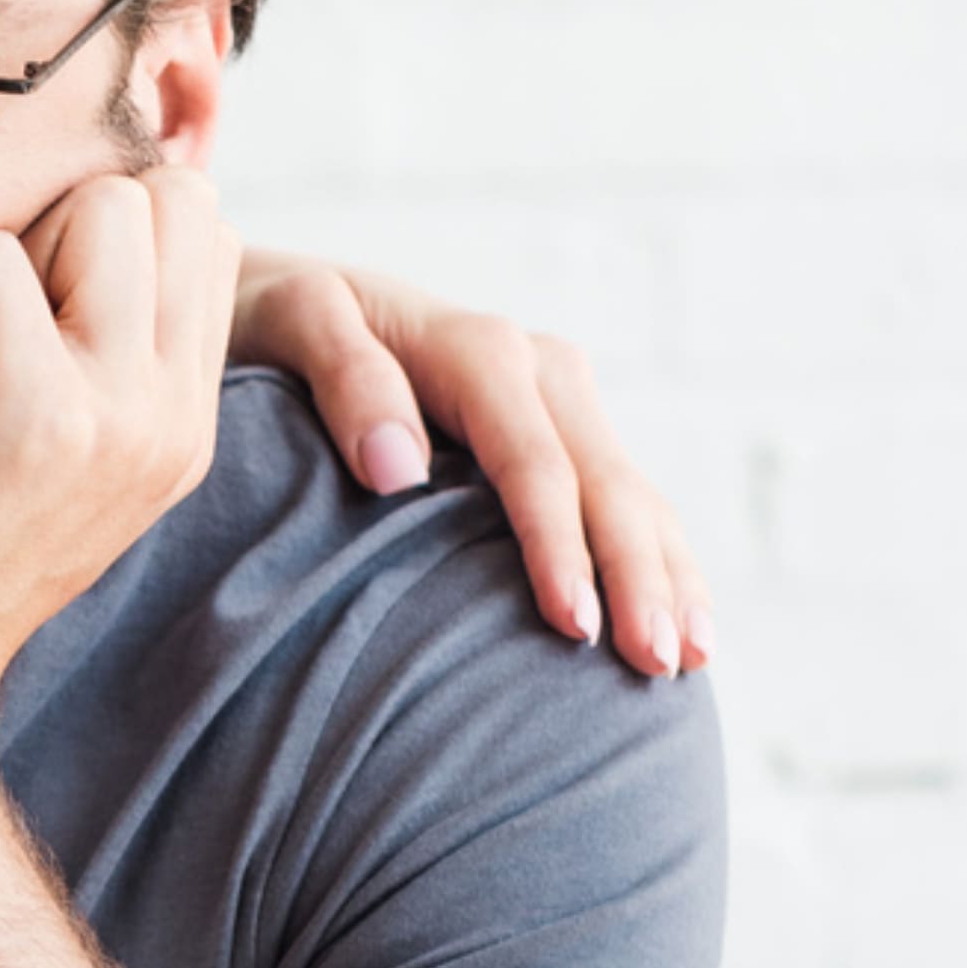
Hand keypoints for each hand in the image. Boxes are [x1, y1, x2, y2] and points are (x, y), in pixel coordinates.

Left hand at [0, 157, 242, 750]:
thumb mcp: (44, 447)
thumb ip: (89, 349)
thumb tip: (81, 218)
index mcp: (182, 421)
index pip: (201, 229)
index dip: (97, 237)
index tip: (22, 332)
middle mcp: (172, 415)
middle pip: (167, 196)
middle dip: (58, 230)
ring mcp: (118, 413)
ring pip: (101, 204)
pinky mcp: (37, 413)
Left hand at [229, 247, 710, 675]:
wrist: (286, 302)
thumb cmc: (276, 324)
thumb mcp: (292, 319)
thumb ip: (345, 379)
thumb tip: (400, 470)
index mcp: (479, 350)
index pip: (534, 463)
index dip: (559, 547)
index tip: (573, 627)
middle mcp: (538, 368)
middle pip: (605, 483)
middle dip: (638, 575)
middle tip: (654, 664)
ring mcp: (559, 400)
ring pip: (633, 495)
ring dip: (667, 576)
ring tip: (690, 660)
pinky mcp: (564, 431)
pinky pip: (626, 500)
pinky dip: (660, 559)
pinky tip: (685, 623)